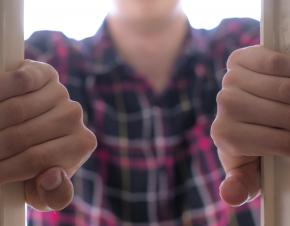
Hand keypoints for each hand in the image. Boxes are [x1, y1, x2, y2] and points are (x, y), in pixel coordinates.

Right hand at [0, 60, 96, 210]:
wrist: (30, 125)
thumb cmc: (34, 160)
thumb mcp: (44, 187)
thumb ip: (56, 194)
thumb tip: (52, 176)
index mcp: (81, 144)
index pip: (36, 159)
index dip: (4, 170)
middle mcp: (75, 116)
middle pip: (23, 135)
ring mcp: (61, 93)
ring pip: (17, 111)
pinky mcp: (45, 73)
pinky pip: (21, 81)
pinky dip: (1, 90)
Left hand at [211, 46, 289, 205]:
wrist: (245, 110)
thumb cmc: (251, 143)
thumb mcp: (248, 170)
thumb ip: (241, 185)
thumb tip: (229, 196)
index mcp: (225, 135)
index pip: (279, 142)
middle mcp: (224, 105)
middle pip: (285, 113)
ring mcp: (230, 81)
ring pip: (284, 89)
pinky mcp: (239, 59)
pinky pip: (274, 62)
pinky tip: (289, 81)